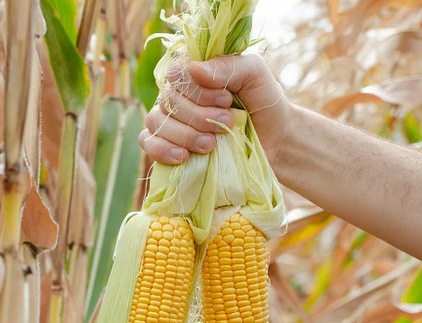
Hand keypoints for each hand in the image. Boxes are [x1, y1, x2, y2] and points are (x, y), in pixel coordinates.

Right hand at [139, 53, 291, 166]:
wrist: (274, 140)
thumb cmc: (264, 102)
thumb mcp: (254, 74)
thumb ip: (228, 66)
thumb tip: (194, 69)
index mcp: (194, 72)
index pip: (176, 74)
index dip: (197, 90)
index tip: (227, 100)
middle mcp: (177, 93)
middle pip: (167, 101)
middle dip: (198, 116)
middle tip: (226, 122)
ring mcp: (170, 120)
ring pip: (156, 122)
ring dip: (184, 134)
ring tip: (210, 145)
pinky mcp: (168, 144)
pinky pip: (147, 143)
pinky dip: (161, 149)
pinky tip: (183, 157)